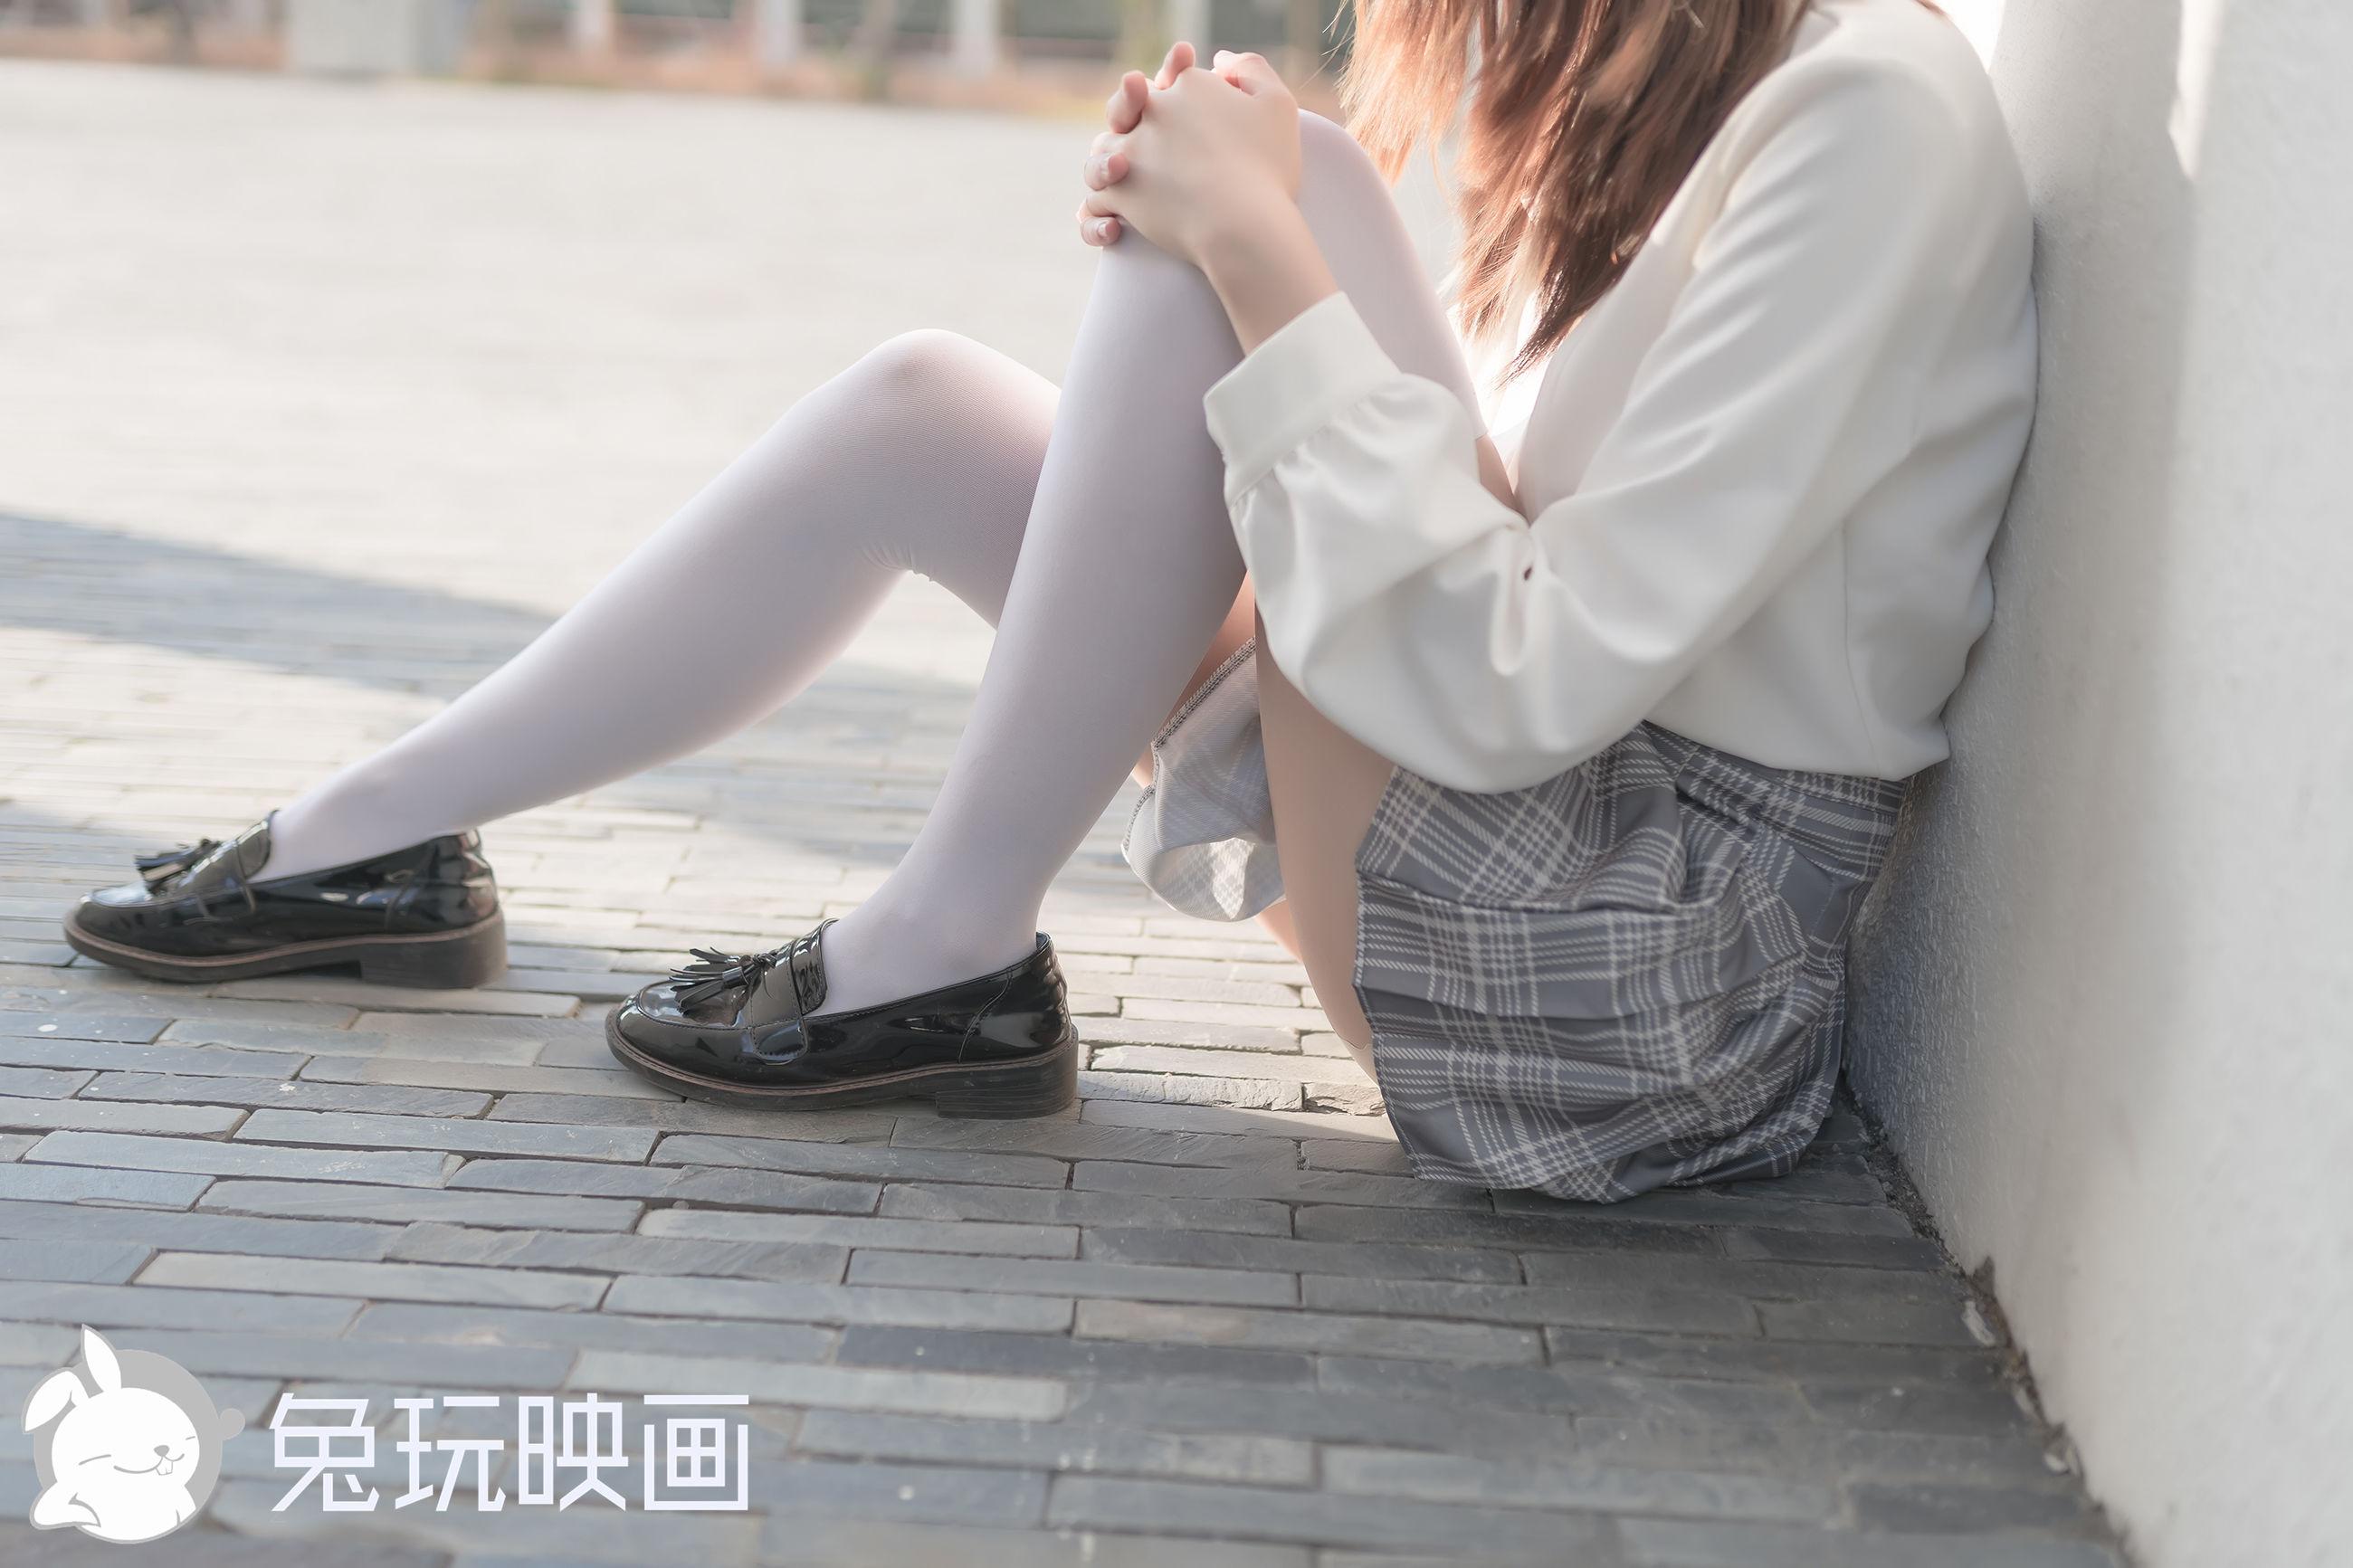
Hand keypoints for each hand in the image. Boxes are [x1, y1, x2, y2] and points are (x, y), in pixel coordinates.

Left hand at [1076, 47, 1302, 269]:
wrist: (1241, 224)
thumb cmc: (1266, 167)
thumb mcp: (1277, 105)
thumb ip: (1251, 69)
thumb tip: (1220, 59)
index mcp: (1189, 87)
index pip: (1177, 79)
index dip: (1181, 91)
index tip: (1195, 117)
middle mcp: (1153, 112)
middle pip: (1131, 107)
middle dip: (1132, 114)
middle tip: (1155, 150)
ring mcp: (1131, 151)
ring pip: (1105, 151)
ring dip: (1110, 164)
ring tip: (1128, 180)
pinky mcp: (1119, 192)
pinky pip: (1098, 200)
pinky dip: (1102, 213)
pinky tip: (1117, 225)